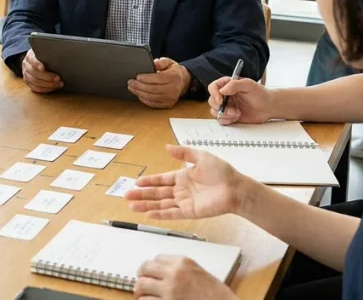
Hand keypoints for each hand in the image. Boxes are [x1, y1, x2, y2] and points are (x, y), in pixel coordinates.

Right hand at [21, 48, 61, 92]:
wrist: (37, 60)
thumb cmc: (44, 56)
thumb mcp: (45, 52)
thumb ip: (50, 54)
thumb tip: (62, 56)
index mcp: (30, 56)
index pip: (32, 60)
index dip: (37, 64)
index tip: (43, 68)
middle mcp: (26, 65)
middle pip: (34, 73)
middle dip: (47, 77)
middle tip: (58, 78)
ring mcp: (26, 75)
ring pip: (35, 82)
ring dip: (48, 85)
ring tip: (59, 84)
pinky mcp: (28, 82)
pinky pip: (35, 88)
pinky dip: (45, 89)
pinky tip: (54, 88)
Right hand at [125, 144, 245, 218]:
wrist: (236, 189)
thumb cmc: (222, 172)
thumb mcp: (201, 156)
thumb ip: (183, 153)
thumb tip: (167, 147)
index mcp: (183, 177)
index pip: (161, 180)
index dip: (149, 181)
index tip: (136, 182)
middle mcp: (182, 190)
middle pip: (157, 193)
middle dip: (142, 194)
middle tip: (127, 195)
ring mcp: (185, 202)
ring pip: (161, 204)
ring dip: (146, 205)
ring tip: (131, 206)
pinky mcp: (190, 212)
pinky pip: (171, 214)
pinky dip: (159, 214)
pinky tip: (148, 214)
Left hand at [128, 58, 189, 108]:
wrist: (184, 82)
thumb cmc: (174, 71)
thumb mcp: (169, 62)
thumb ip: (161, 62)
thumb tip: (154, 63)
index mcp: (173, 77)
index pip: (158, 78)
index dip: (146, 78)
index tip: (137, 77)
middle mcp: (173, 89)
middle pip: (153, 89)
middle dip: (139, 86)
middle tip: (130, 82)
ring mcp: (170, 98)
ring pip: (152, 97)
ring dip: (139, 93)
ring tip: (132, 88)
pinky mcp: (168, 104)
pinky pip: (154, 104)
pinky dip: (144, 100)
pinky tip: (139, 95)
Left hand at [135, 255, 236, 299]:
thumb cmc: (216, 294)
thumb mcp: (198, 272)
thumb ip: (179, 269)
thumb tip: (160, 270)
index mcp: (182, 262)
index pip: (156, 258)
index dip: (152, 267)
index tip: (150, 272)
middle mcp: (174, 274)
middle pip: (144, 269)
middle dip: (141, 277)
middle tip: (142, 283)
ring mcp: (169, 291)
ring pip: (141, 286)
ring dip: (141, 291)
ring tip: (144, 295)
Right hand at [207, 76, 272, 124]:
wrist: (268, 107)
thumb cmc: (260, 94)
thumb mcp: (249, 85)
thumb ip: (235, 84)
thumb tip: (222, 90)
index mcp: (227, 85)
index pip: (213, 87)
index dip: (214, 93)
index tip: (220, 99)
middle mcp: (225, 96)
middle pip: (212, 101)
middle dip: (221, 107)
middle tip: (233, 110)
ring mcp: (227, 106)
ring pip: (215, 111)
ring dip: (225, 114)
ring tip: (237, 114)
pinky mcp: (229, 116)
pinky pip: (221, 119)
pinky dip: (227, 120)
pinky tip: (236, 118)